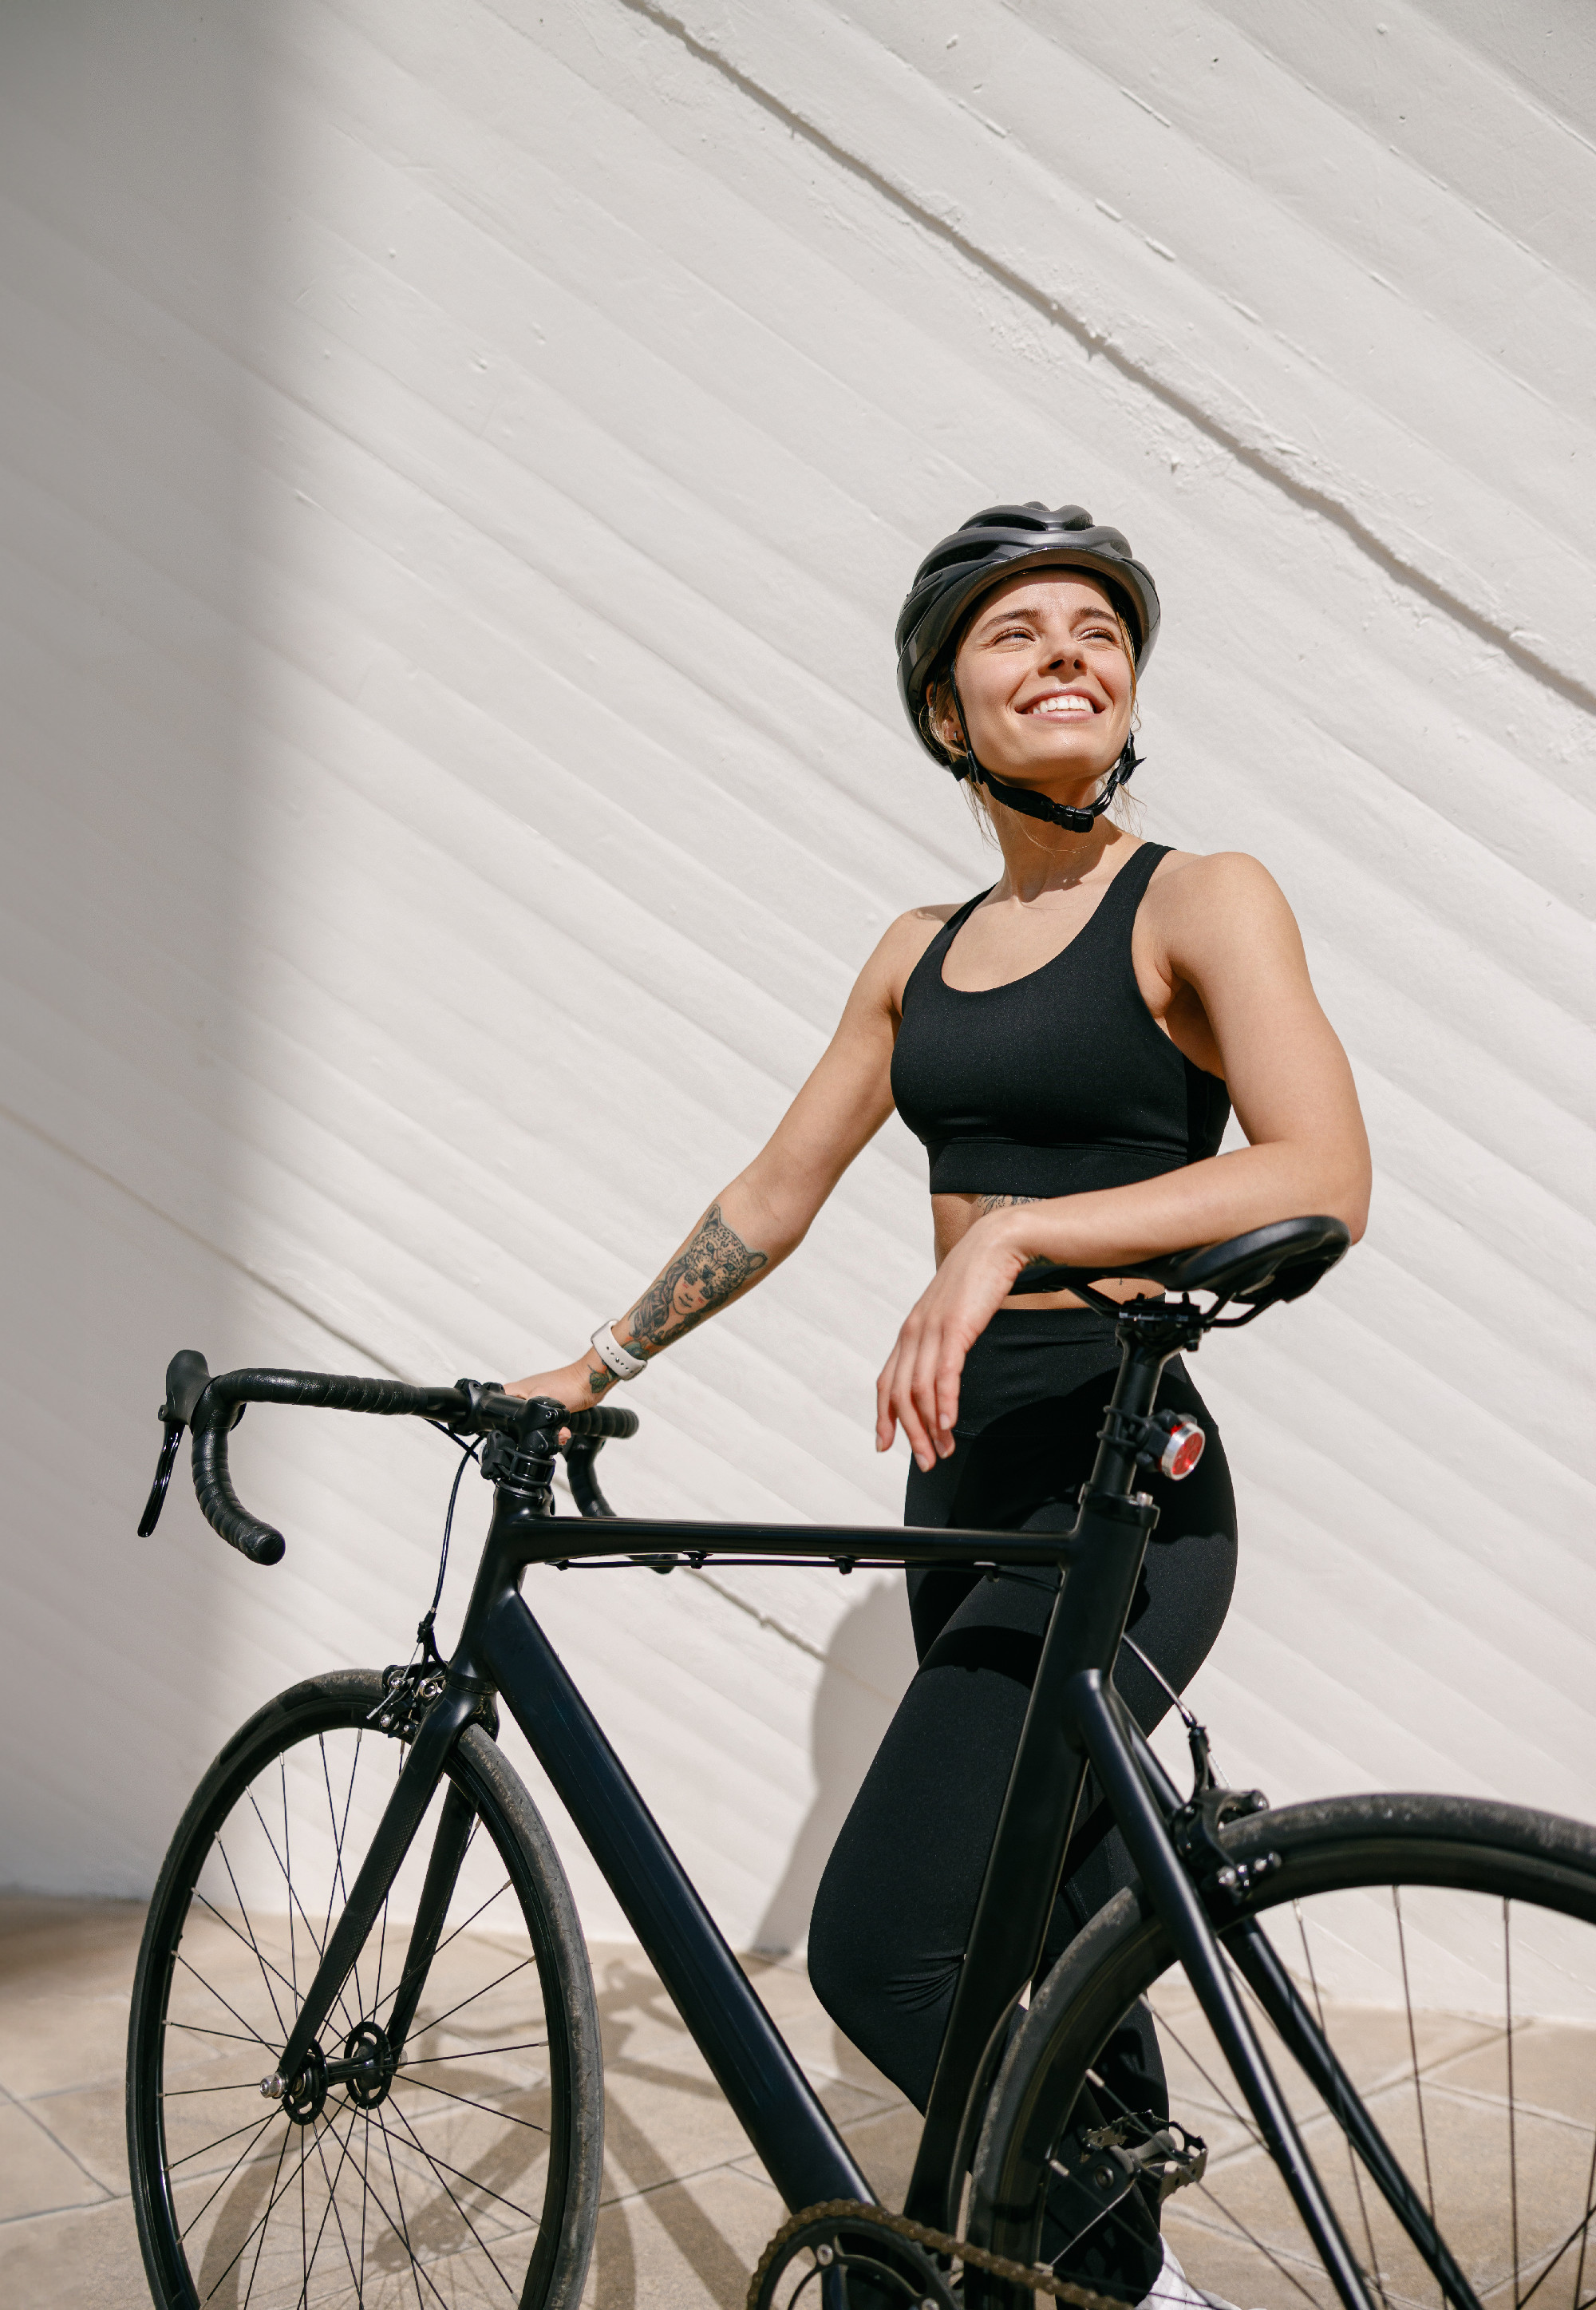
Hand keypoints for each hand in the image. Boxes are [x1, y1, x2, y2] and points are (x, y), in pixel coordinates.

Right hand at [503, 1356, 615, 1442]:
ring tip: (558, 1433)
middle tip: (539, 1434)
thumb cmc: (568, 1383)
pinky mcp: (551, 1410)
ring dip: (546, 1433)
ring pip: (534, 1427)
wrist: (590, 1384)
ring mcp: (538, 1403)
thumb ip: (528, 1414)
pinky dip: (555, 1431)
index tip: (514, 1430)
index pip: (498, 1407)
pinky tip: (563, 1432)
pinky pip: (548, 1427)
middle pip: (517, 1422)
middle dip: (529, 1432)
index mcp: (516, 1390)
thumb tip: (524, 1429)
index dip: (503, 1422)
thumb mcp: (541, 1401)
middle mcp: (525, 1396)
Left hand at [876, 1218, 1031, 1472]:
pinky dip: (945, 1403)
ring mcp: (932, 1329)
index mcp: (910, 1330)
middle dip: (910, 1433)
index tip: (885, 1445)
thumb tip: (944, 1364)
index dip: (883, 1416)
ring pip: (920, 1390)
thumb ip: (942, 1339)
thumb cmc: (978, 1278)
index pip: (887, 1381)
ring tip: (942, 1452)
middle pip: (900, 1394)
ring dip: (930, 1427)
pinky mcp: (955, 1327)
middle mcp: (913, 1331)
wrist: (997, 1242)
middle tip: (925, 1461)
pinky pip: (944, 1374)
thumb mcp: (952, 1313)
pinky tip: (949, 1424)